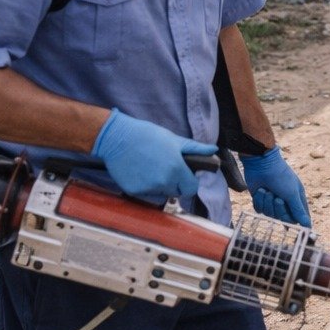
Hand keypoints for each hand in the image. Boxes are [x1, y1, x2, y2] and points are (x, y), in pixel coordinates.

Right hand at [92, 108, 215, 200]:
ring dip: (159, 185)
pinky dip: (144, 185)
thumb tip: (213, 151)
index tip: (185, 176)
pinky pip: (145, 193)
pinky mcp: (134, 191)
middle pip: (176, 192)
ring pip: (161, 193)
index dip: (189, 182)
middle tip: (165, 168)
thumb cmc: (146, 136)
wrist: (116, 138)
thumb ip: (195, 149)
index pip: (191, 189)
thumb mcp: (174, 140)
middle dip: (174, 183)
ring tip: (151, 167)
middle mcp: (163, 182)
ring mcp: (148, 188)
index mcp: (177, 169)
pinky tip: (140, 171)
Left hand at [240, 147, 311, 227]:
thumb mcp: (292, 194)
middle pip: (283, 218)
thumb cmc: (281, 176)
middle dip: (278, 209)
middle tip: (277, 198)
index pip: (299, 217)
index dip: (296, 222)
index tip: (290, 224)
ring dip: (267, 203)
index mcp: (297, 199)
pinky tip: (260, 191)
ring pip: (270, 214)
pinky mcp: (260, 200)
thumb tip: (308, 226)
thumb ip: (298, 211)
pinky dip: (259, 201)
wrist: (261, 164)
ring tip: (267, 190)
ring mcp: (272, 201)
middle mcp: (286, 201)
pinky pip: (260, 210)